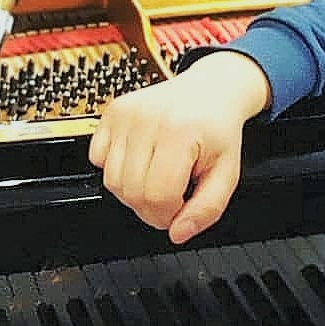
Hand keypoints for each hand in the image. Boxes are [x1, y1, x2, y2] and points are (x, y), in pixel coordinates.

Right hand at [89, 51, 270, 243]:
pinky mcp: (112, 111)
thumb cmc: (217, 131)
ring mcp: (126, 113)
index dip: (169, 215)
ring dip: (132, 192)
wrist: (209, 92)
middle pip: (131, 193)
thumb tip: (177, 233)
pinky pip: (97, 159)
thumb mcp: (227, 173)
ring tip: (156, 179)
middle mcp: (148, 119)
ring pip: (111, 181)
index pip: (158, 197)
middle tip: (171, 197)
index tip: (181, 209)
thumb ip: (207, 209)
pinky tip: (139, 161)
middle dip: (151, 208)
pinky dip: (115, 169)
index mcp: (180, 132)